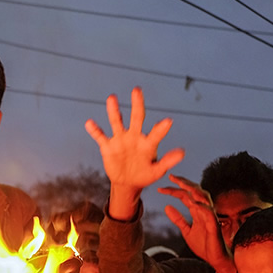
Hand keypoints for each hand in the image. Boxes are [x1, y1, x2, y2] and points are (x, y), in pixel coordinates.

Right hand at [84, 87, 184, 218]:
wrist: (127, 182)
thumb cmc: (145, 175)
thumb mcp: (157, 171)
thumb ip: (167, 161)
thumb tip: (182, 152)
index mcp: (148, 143)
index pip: (156, 133)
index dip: (161, 129)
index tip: (167, 122)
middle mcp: (134, 136)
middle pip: (136, 118)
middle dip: (137, 104)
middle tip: (137, 90)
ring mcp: (120, 140)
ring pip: (116, 122)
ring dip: (114, 111)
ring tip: (112, 98)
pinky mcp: (107, 146)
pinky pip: (100, 136)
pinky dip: (95, 130)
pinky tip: (89, 123)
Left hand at [159, 174, 235, 272]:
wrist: (215, 260)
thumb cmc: (204, 245)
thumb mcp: (186, 231)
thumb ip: (178, 219)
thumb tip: (167, 207)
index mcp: (197, 211)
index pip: (185, 196)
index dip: (174, 191)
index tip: (160, 189)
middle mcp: (204, 210)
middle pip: (195, 191)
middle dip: (184, 183)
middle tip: (172, 177)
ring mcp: (210, 216)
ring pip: (204, 197)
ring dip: (193, 190)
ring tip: (182, 184)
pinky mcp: (214, 225)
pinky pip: (209, 212)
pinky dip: (201, 206)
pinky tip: (192, 203)